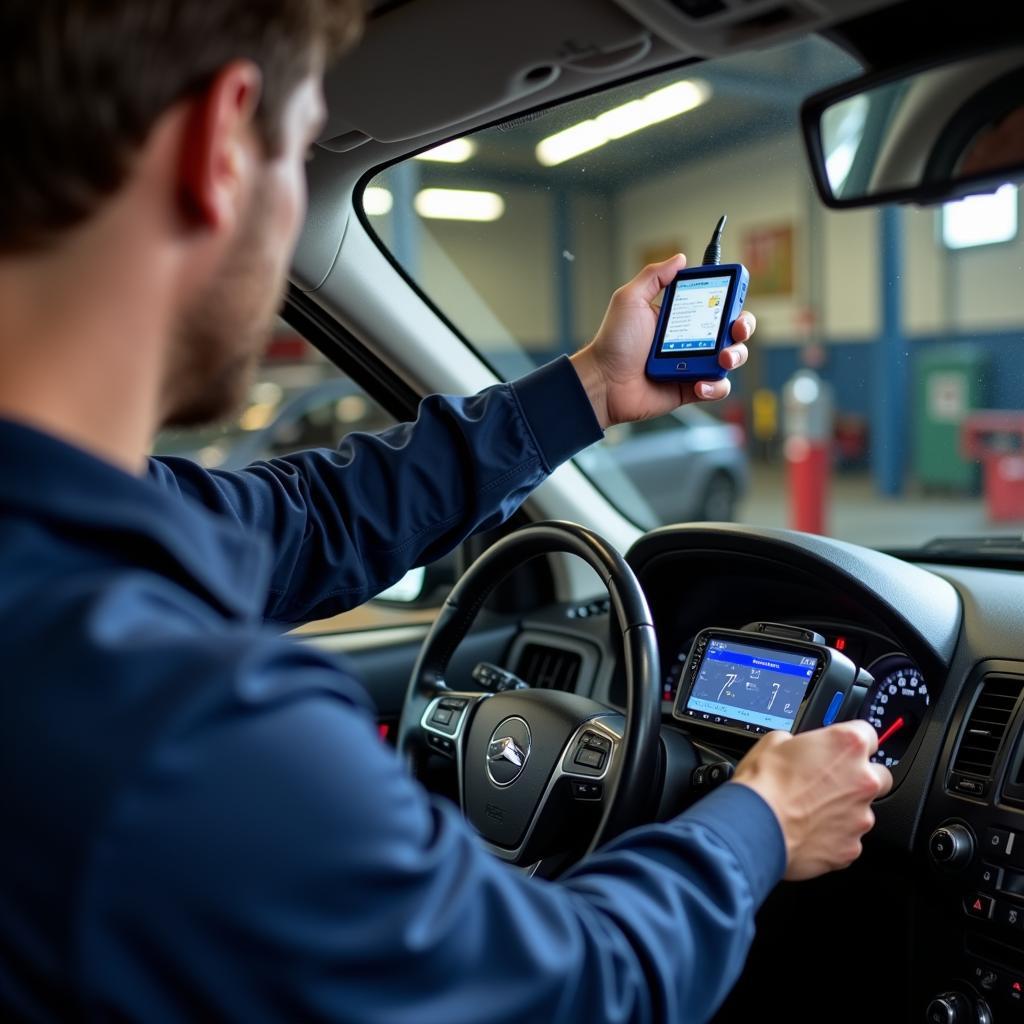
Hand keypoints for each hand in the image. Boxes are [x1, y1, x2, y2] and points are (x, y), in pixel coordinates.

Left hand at [569, 253, 755, 428]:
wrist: (604, 381)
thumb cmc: (613, 342)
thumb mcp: (630, 299)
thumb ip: (654, 276)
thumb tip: (680, 259)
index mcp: (680, 317)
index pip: (716, 304)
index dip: (731, 300)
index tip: (734, 297)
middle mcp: (692, 339)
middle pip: (733, 330)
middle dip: (744, 326)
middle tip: (736, 329)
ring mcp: (693, 364)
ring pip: (732, 358)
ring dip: (735, 355)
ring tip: (722, 358)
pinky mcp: (691, 388)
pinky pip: (717, 387)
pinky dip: (716, 386)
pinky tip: (701, 384)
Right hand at [730, 720, 892, 881]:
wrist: (754, 826)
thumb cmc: (762, 783)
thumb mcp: (774, 741)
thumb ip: (799, 743)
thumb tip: (798, 749)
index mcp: (847, 746)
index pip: (868, 735)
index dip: (851, 742)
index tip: (841, 749)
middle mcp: (862, 780)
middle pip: (879, 775)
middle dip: (859, 778)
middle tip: (828, 782)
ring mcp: (860, 817)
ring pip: (862, 811)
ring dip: (842, 809)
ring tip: (808, 811)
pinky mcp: (851, 848)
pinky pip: (847, 839)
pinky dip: (832, 836)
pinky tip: (806, 831)